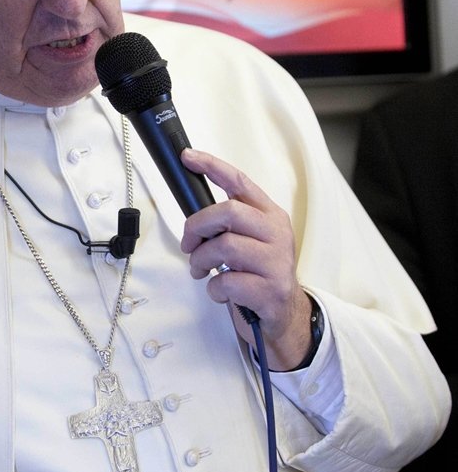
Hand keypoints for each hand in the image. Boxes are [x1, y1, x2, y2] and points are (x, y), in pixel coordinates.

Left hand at [179, 148, 313, 368]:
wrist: (283, 315)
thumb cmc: (256, 272)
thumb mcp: (248, 240)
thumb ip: (227, 223)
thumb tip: (192, 215)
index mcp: (269, 215)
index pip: (240, 182)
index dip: (212, 167)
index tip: (188, 157)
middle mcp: (277, 233)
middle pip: (228, 213)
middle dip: (197, 227)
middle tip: (189, 244)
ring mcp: (277, 262)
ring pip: (224, 246)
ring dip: (200, 260)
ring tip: (200, 270)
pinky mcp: (271, 291)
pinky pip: (227, 281)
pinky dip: (214, 288)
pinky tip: (221, 292)